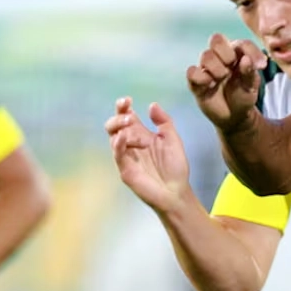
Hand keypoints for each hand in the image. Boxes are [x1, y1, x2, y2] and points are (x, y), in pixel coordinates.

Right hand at [105, 98, 193, 212]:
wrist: (177, 190)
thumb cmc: (175, 167)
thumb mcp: (172, 139)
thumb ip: (164, 121)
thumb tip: (152, 104)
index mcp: (141, 134)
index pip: (126, 117)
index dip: (123, 107)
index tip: (127, 100)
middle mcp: (131, 144)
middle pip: (114, 125)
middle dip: (117, 116)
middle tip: (127, 112)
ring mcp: (126, 157)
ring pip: (113, 137)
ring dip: (118, 127)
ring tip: (128, 122)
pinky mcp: (126, 169)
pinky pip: (117, 155)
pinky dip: (118, 144)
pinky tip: (122, 137)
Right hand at [187, 33, 266, 130]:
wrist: (233, 116)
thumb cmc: (243, 96)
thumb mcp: (251, 86)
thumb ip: (250, 72)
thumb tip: (246, 59)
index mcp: (236, 54)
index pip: (241, 43)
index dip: (251, 51)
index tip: (261, 66)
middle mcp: (220, 57)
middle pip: (217, 39)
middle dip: (226, 53)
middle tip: (232, 67)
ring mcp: (207, 68)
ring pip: (206, 55)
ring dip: (216, 67)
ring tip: (221, 78)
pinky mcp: (196, 81)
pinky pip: (192, 72)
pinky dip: (200, 77)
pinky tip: (209, 84)